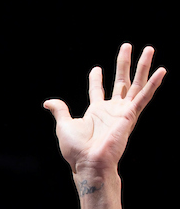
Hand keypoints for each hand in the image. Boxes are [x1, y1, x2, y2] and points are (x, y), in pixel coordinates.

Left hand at [44, 44, 165, 177]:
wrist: (88, 162)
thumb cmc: (76, 150)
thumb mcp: (64, 125)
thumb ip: (60, 110)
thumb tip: (47, 102)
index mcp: (96, 112)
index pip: (97, 91)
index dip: (96, 80)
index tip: (97, 69)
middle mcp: (111, 110)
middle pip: (120, 81)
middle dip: (124, 63)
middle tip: (127, 46)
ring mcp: (123, 111)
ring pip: (135, 84)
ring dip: (142, 66)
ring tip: (148, 48)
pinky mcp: (130, 115)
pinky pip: (144, 97)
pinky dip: (153, 84)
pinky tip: (161, 71)